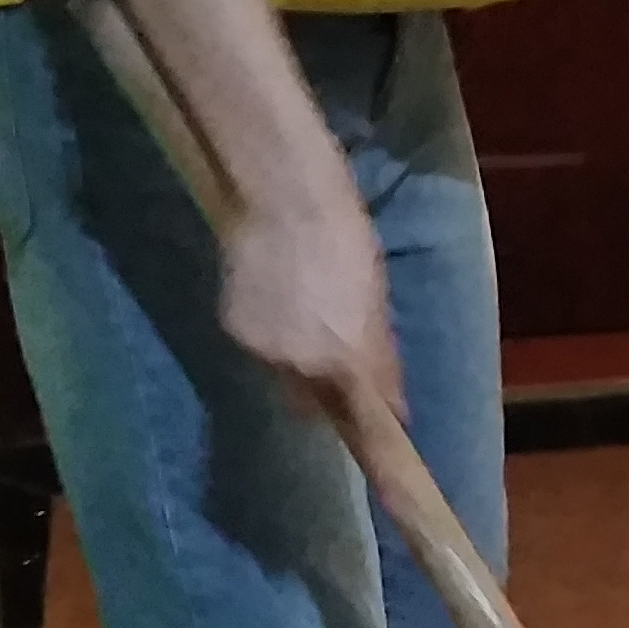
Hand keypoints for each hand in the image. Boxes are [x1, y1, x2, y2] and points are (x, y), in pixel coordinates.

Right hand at [220, 192, 400, 426]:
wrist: (286, 199)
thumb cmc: (347, 241)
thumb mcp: (376, 300)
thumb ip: (382, 358)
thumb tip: (396, 408)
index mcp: (348, 360)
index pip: (360, 419)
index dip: (366, 427)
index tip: (375, 423)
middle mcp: (303, 367)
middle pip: (312, 402)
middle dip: (322, 388)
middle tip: (331, 350)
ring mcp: (263, 351)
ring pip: (281, 373)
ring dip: (292, 357)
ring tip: (299, 311)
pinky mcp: (232, 331)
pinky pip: (255, 346)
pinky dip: (266, 332)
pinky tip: (273, 297)